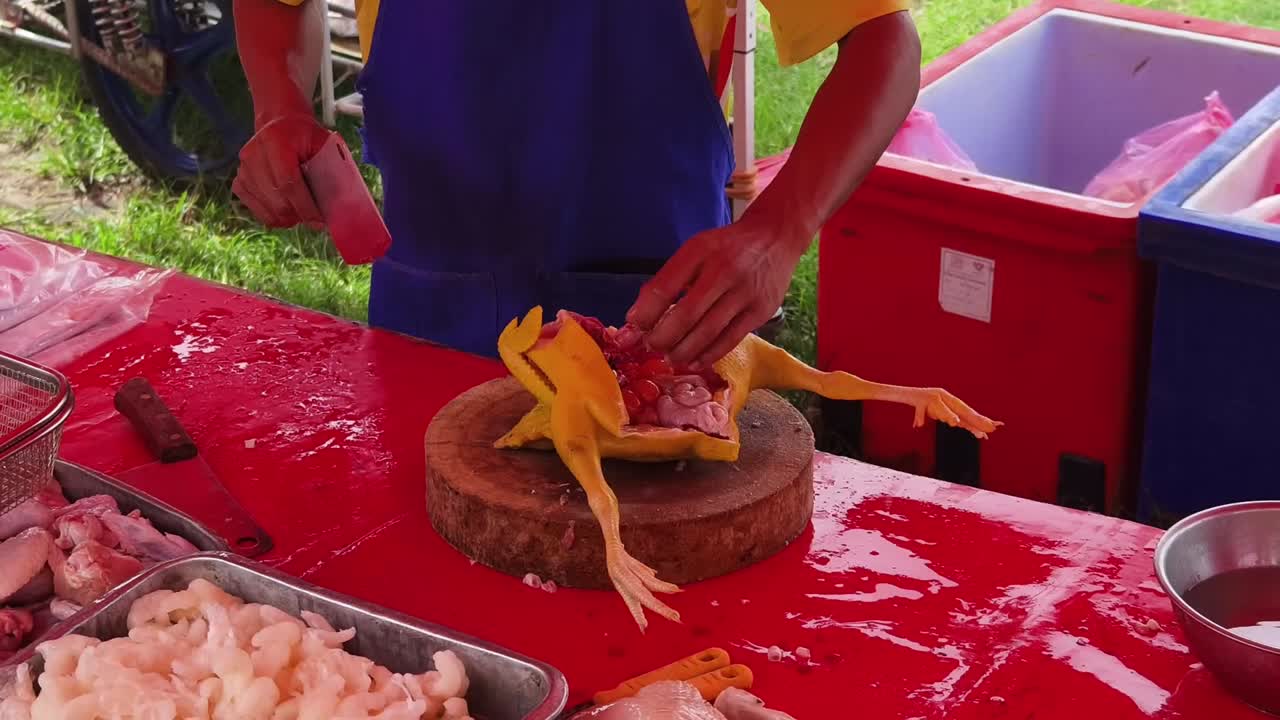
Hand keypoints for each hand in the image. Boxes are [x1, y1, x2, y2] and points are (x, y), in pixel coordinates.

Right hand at [231, 113, 330, 228]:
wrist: (279, 122)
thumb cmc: (305, 135)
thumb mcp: (323, 144)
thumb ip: (332, 170)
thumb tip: (340, 207)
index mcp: (276, 141)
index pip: (289, 183)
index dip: (305, 207)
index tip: (320, 221)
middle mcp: (253, 154)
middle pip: (277, 200)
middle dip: (299, 215)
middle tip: (315, 219)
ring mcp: (243, 169)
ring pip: (267, 209)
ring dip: (288, 218)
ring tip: (302, 213)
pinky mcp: (239, 181)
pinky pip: (256, 210)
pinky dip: (273, 216)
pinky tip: (287, 210)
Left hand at [626, 214, 807, 367]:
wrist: (776, 237)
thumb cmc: (727, 247)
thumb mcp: (696, 250)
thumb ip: (670, 279)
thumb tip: (638, 316)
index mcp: (701, 251)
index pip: (665, 287)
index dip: (646, 312)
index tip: (634, 325)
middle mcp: (724, 271)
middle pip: (685, 315)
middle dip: (662, 337)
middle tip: (652, 345)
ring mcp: (745, 293)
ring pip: (707, 332)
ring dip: (683, 350)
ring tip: (670, 357)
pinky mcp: (761, 311)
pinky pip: (730, 339)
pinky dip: (708, 355)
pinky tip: (694, 361)